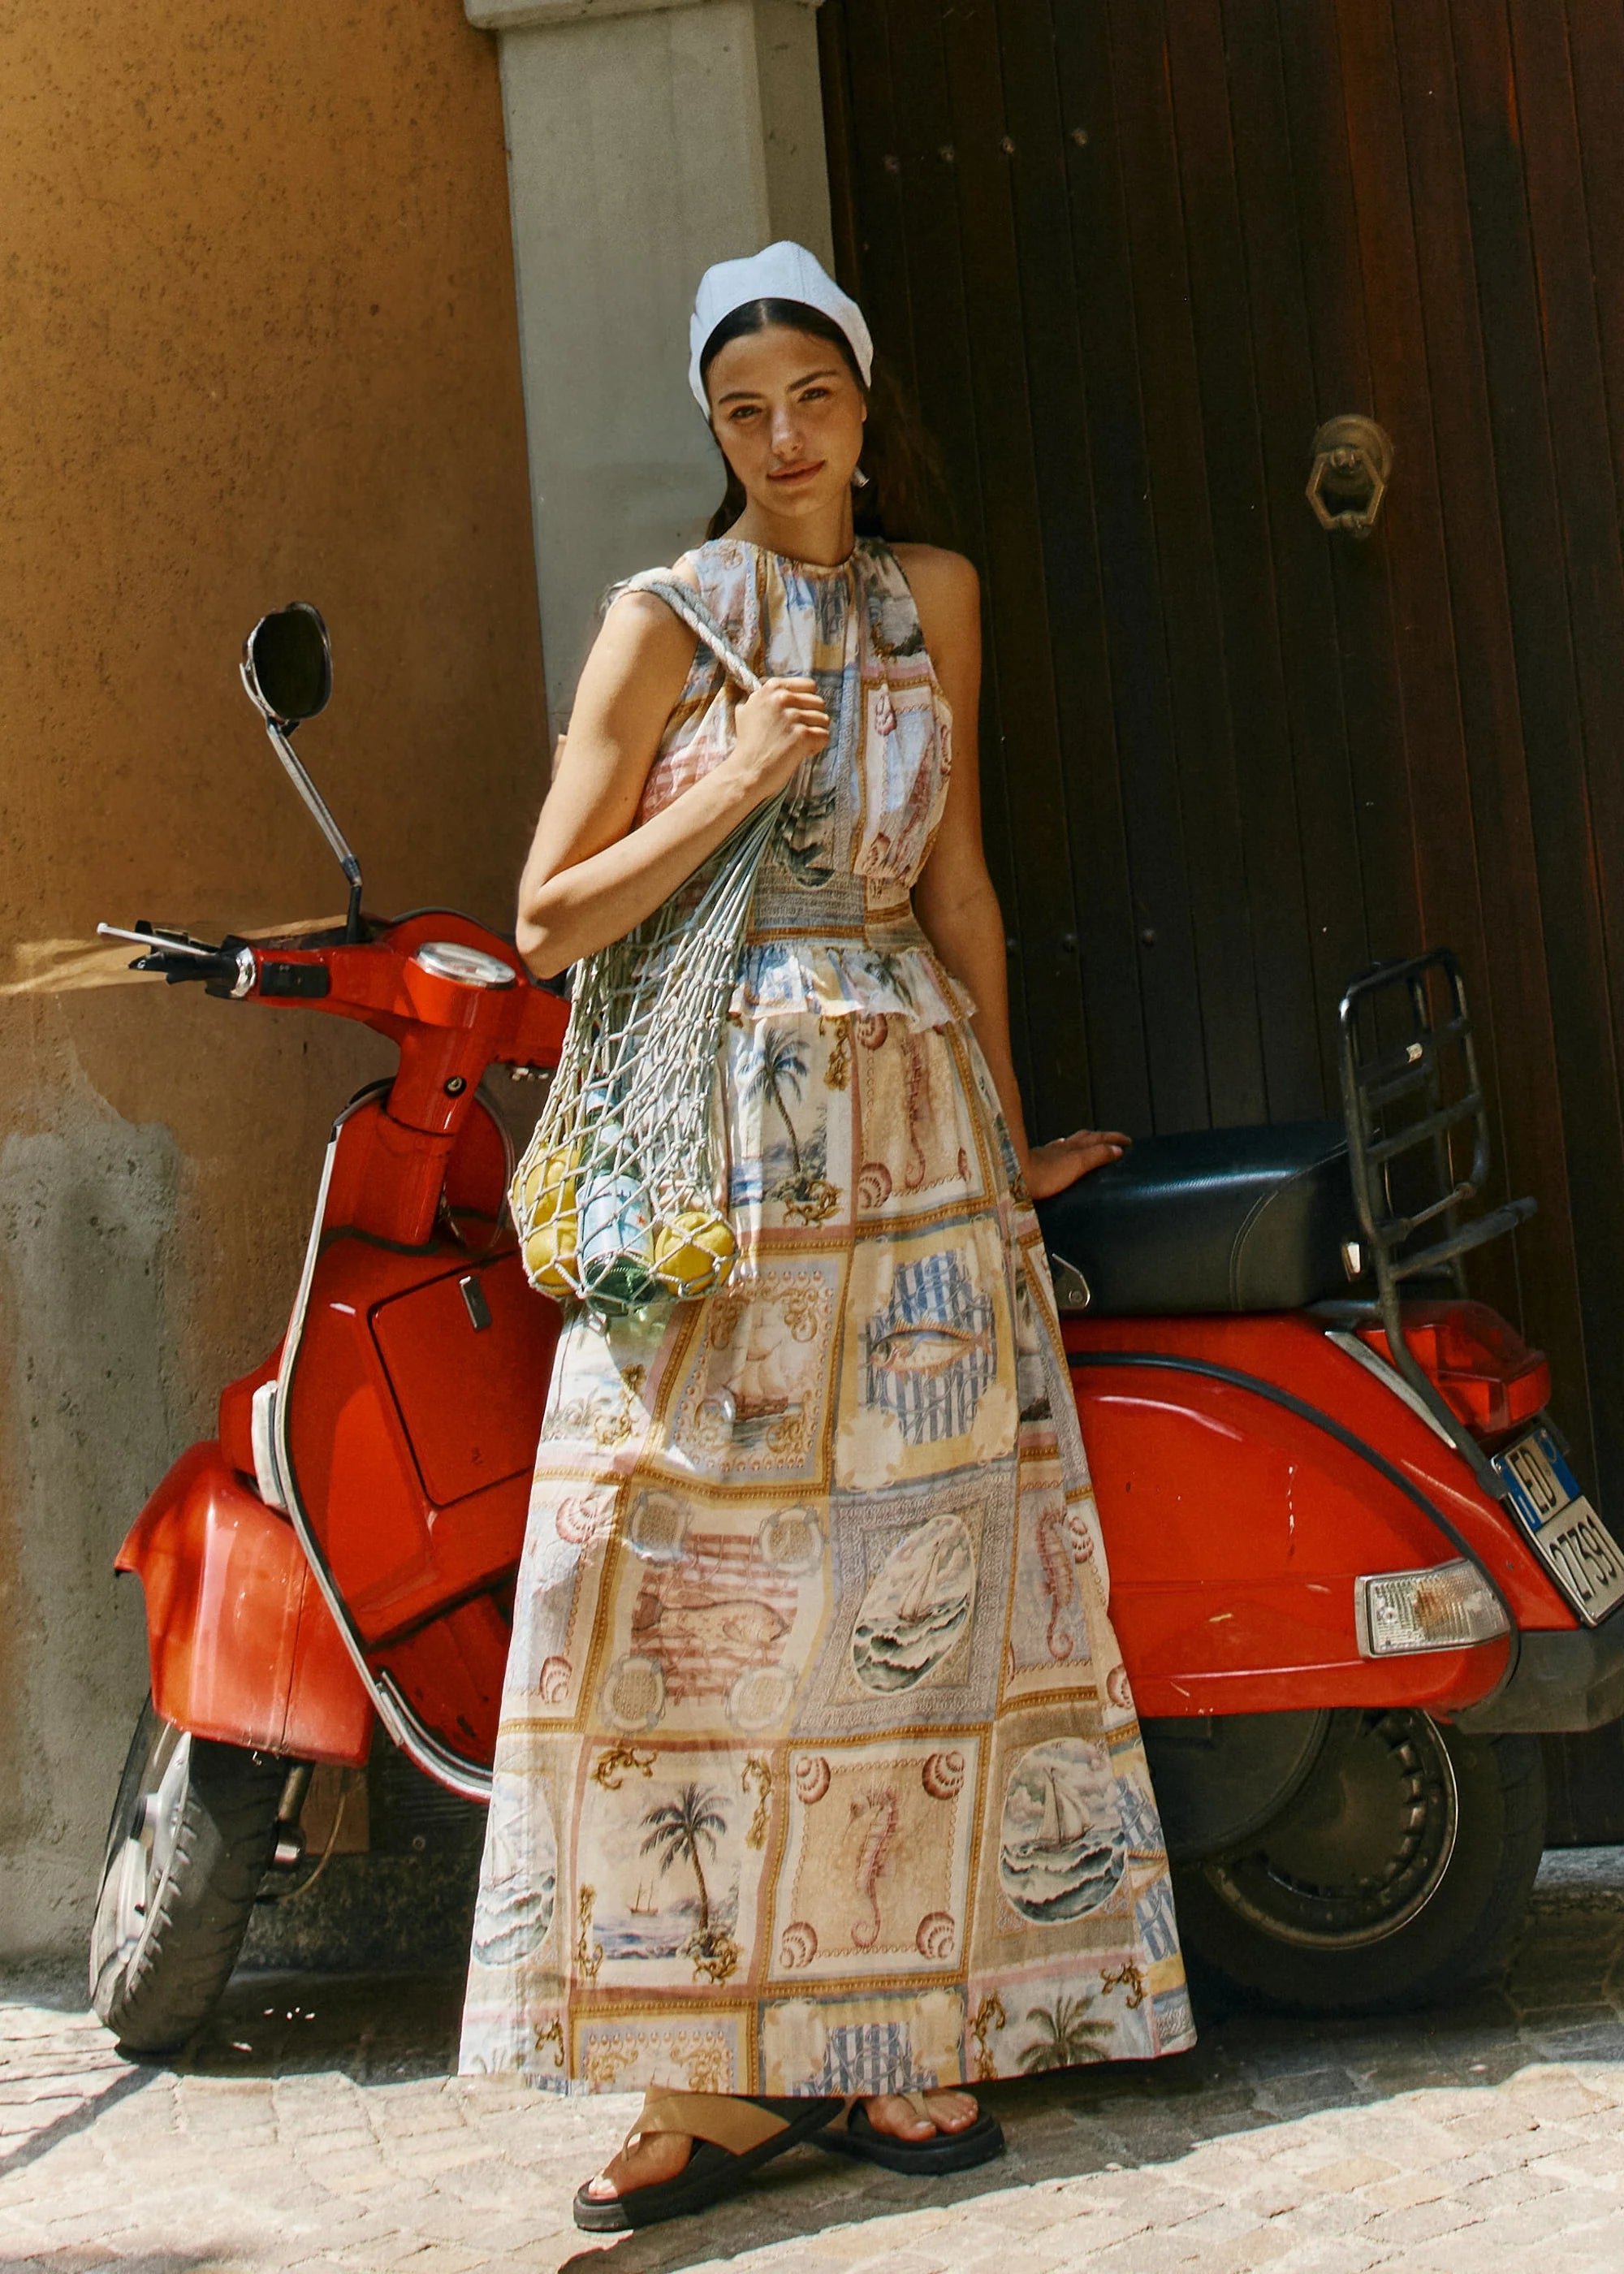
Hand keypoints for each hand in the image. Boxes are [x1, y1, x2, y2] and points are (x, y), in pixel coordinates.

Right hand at [724, 676, 830, 802]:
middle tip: (796, 734)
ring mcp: (793, 716)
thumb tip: (770, 686)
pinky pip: (825, 736)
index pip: (809, 686)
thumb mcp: (747, 710)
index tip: (798, 715)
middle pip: (819, 703)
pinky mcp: (802, 735)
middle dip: (812, 720)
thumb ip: (762, 696)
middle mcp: (783, 698)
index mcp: (772, 688)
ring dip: (814, 734)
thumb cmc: (747, 744)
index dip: (807, 702)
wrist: (747, 770)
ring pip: (824, 720)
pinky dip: (816, 747)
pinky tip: (801, 752)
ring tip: (797, 744)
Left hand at [1023, 1129, 1130, 1199]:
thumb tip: (1117, 1149)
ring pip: (1072, 1142)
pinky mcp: (1039, 1161)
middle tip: (1114, 1141)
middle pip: (1086, 1137)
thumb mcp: (1077, 1164)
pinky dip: (1066, 1148)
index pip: (1100, 1139)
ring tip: (1091, 1144)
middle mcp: (1063, 1147)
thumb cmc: (1044, 1174)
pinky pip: (1057, 1150)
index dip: (1115, 1139)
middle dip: (1102, 1137)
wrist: (1013, 1177)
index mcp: (1075, 1147)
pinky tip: (1061, 1149)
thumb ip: (1096, 1155)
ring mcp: (1050, 1153)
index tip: (1128, 1141)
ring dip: (1085, 1142)